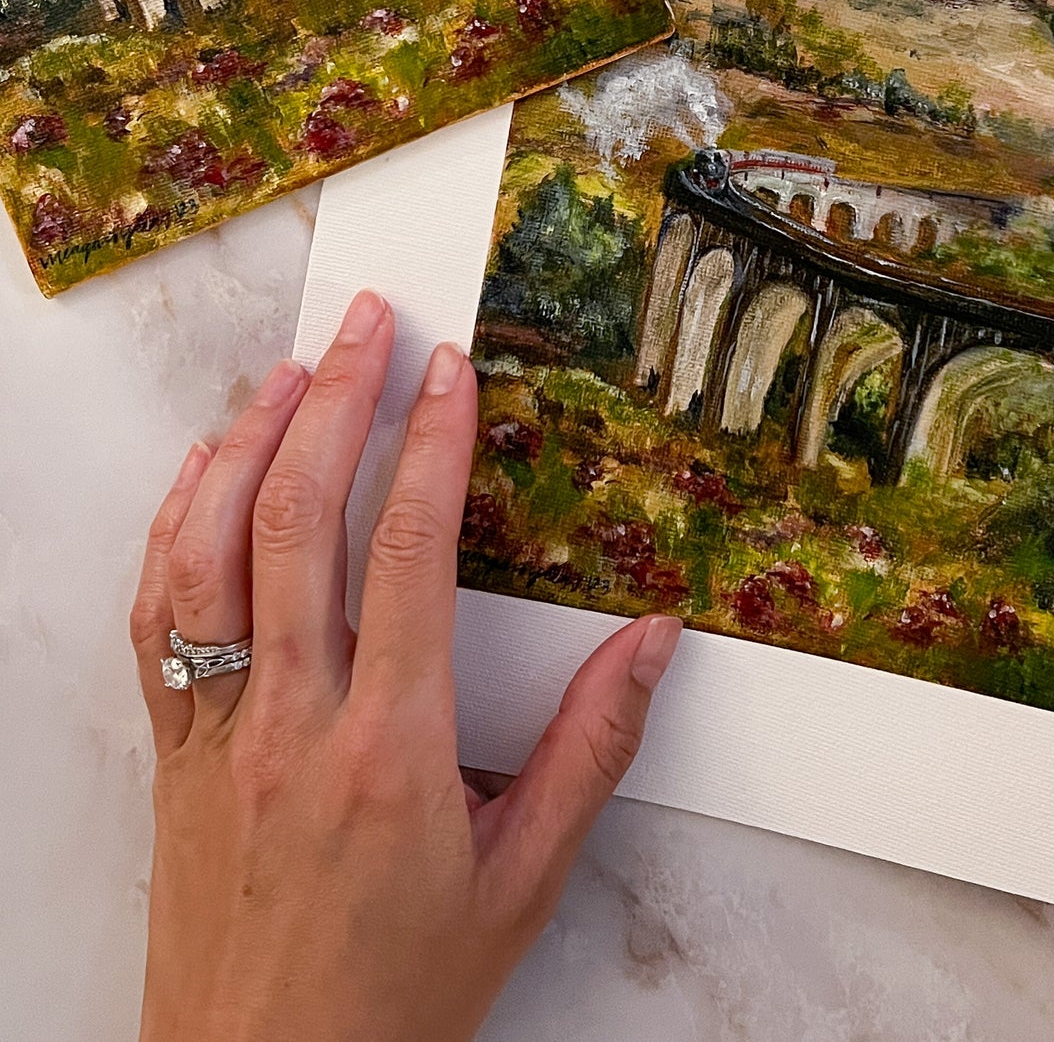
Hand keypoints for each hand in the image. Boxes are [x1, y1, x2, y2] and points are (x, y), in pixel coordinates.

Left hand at [130, 291, 681, 1041]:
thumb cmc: (399, 994)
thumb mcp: (526, 880)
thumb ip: (592, 749)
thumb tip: (652, 639)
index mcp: (391, 749)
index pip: (408, 554)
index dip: (431, 445)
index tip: (452, 372)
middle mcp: (292, 723)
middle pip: (301, 520)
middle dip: (337, 400)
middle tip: (371, 324)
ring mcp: (217, 732)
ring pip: (211, 552)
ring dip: (247, 443)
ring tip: (290, 369)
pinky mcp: (170, 754)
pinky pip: (156, 616)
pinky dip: (176, 525)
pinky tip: (204, 472)